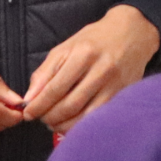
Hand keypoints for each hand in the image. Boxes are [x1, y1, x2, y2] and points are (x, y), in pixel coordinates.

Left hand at [22, 5, 159, 133]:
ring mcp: (114, 85)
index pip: (56, 87)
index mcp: (83, 54)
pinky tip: (72, 124)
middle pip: (70, 105)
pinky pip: (99, 118)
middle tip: (41, 119)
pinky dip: (82, 126)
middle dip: (50, 117)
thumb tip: (29, 98)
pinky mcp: (123, 96)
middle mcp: (100, 70)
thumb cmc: (94, 40)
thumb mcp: (66, 47)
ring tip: (54, 123)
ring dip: (65, 125)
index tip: (28, 113)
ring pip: (85, 116)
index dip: (39, 105)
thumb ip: (46, 71)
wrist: (132, 33)